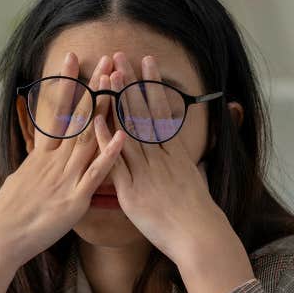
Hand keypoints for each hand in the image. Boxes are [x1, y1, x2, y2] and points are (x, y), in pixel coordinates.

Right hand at [0, 51, 124, 271]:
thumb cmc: (9, 214)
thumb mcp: (21, 180)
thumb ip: (37, 165)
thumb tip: (40, 155)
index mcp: (42, 155)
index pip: (56, 111)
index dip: (65, 83)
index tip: (72, 58)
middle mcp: (54, 161)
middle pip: (77, 117)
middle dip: (93, 87)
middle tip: (106, 59)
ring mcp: (65, 178)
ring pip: (89, 137)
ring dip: (105, 109)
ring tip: (118, 83)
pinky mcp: (74, 199)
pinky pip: (95, 174)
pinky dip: (109, 154)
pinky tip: (122, 135)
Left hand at [95, 52, 253, 292]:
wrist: (198, 237)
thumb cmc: (197, 215)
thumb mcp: (194, 181)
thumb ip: (184, 164)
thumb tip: (181, 153)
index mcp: (175, 153)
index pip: (161, 111)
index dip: (152, 85)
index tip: (146, 62)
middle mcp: (160, 157)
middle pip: (143, 113)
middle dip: (131, 83)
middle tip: (121, 55)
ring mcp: (145, 172)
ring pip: (129, 130)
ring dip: (117, 101)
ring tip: (108, 75)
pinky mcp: (132, 190)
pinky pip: (115, 161)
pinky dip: (105, 140)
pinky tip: (95, 120)